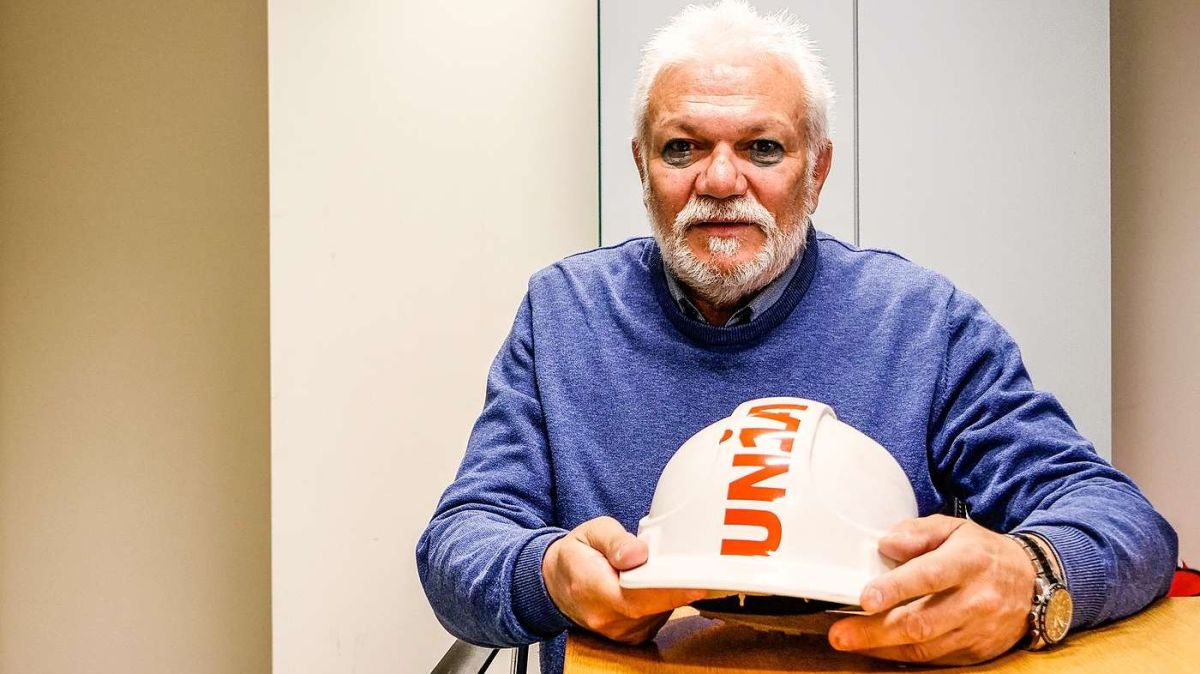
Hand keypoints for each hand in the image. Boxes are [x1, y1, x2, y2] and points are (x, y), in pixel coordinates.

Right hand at [542, 516, 705, 643]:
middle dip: (674, 582)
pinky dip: (662, 600)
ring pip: (662, 612)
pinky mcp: (632, 637)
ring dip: (668, 590)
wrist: (556, 583)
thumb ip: (616, 541)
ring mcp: (620, 632)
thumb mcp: (591, 532)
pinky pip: (659, 618)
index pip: (637, 597)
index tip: (698, 581)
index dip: (670, 590)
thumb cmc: (577, 555)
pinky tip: (651, 585)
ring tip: (653, 569)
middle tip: (682, 560)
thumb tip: (638, 554)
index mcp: (592, 588)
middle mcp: (607, 618)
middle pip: (656, 606)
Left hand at [827, 515, 1034, 664]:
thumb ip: (918, 532)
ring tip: (849, 642)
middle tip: (840, 634)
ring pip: (926, 646)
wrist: (1033, 584)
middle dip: (876, 631)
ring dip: (883, 647)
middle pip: (922, 621)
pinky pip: (935, 659)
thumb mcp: (954, 528)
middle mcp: (976, 599)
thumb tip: (887, 544)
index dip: (896, 589)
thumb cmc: (983, 553)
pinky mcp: (977, 652)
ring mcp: (978, 630)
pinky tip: (877, 649)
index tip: (865, 598)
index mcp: (968, 562)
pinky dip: (902, 656)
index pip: (929, 576)